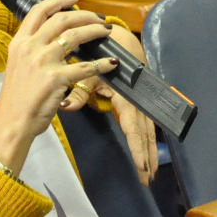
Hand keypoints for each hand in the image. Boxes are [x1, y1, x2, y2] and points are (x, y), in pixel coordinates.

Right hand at [0, 0, 117, 171]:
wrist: (11, 123)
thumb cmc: (17, 99)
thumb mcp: (17, 66)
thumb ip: (32, 51)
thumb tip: (54, 40)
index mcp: (19, 43)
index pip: (38, 11)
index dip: (58, 0)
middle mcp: (30, 48)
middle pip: (62, 19)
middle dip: (84, 15)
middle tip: (99, 19)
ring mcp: (43, 62)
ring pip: (76, 35)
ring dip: (95, 31)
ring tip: (107, 32)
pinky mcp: (56, 78)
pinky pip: (86, 67)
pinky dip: (103, 63)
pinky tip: (112, 62)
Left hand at [61, 26, 157, 185]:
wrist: (118, 37)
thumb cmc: (101, 53)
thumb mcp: (88, 72)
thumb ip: (78, 91)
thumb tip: (66, 105)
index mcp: (125, 93)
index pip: (133, 125)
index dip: (137, 146)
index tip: (142, 167)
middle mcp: (135, 99)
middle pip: (145, 132)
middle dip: (147, 155)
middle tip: (149, 178)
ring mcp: (139, 101)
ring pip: (147, 129)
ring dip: (150, 150)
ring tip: (151, 173)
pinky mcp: (139, 101)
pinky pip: (144, 123)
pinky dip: (147, 139)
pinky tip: (149, 155)